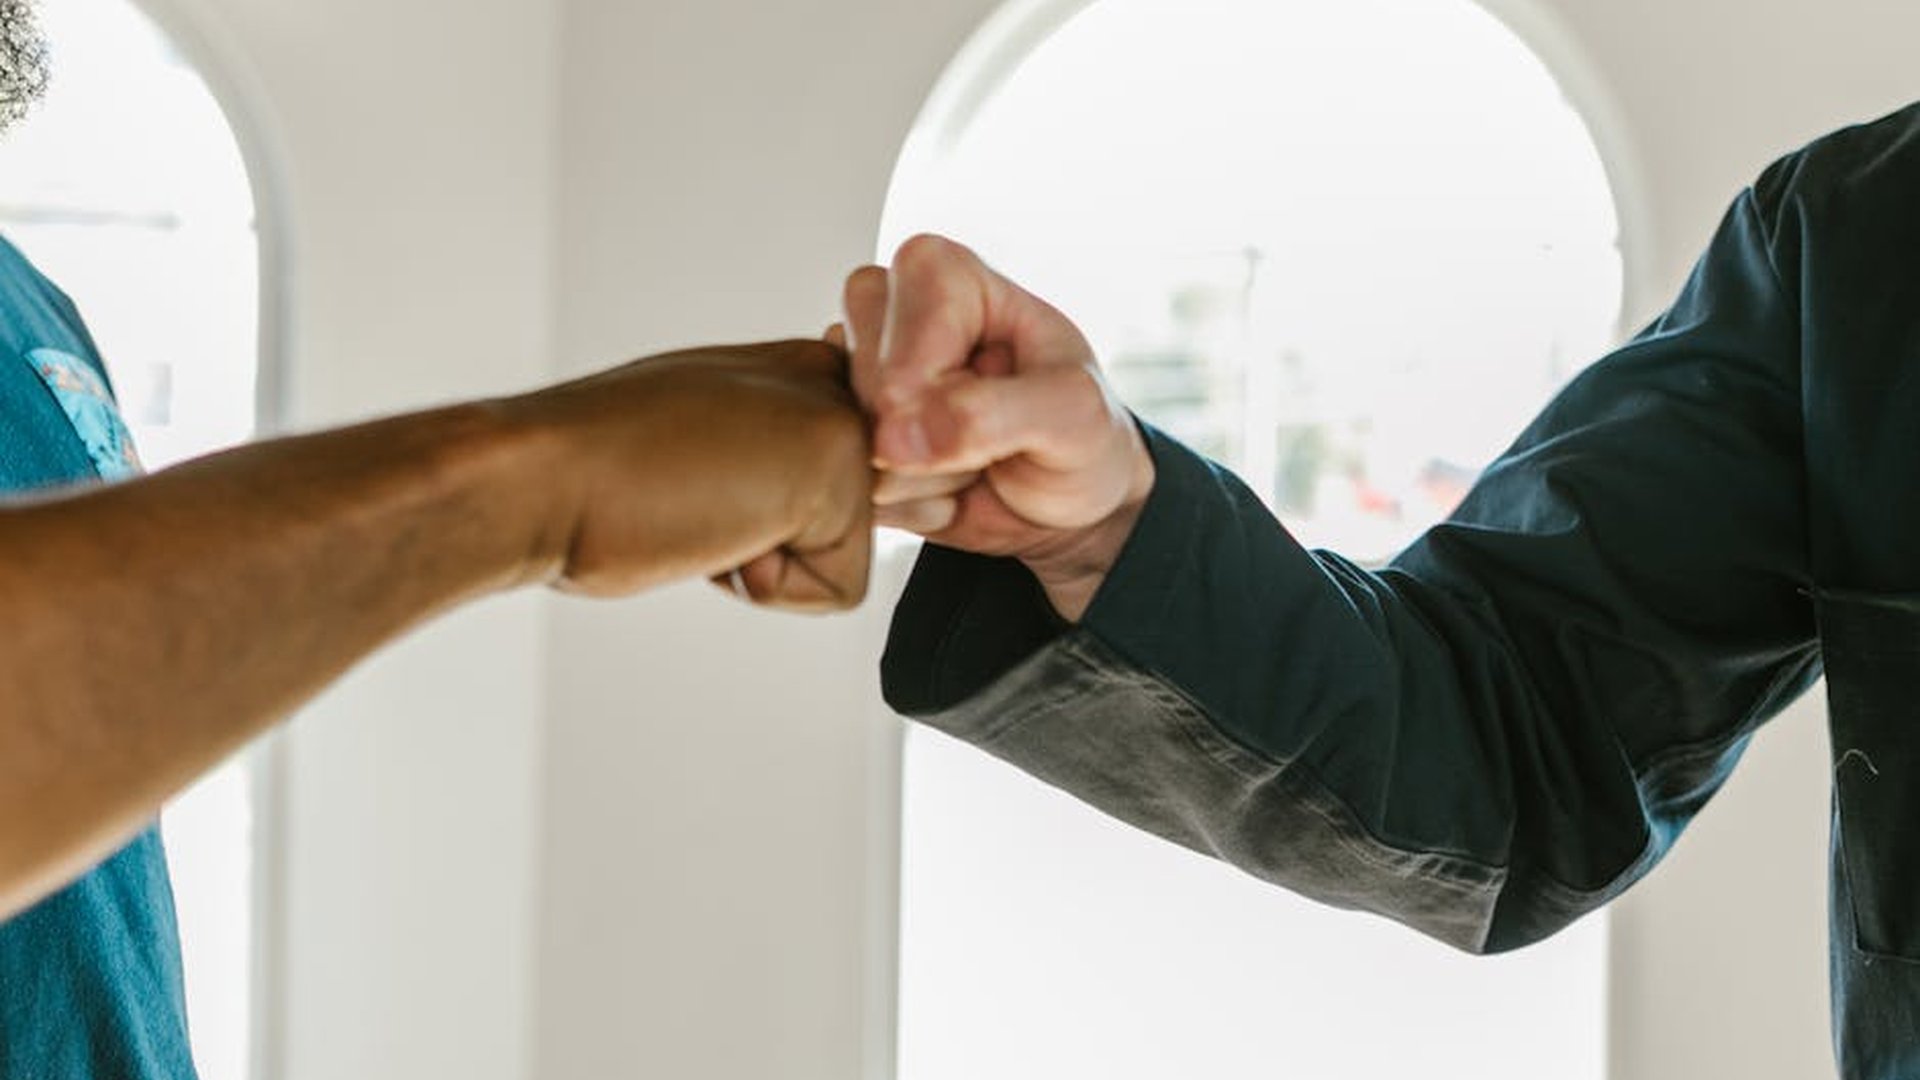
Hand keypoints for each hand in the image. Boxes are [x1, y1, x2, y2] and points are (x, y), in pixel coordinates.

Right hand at [502, 340, 872, 610]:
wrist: (539, 477)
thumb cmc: (594, 473)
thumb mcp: (698, 449)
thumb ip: (765, 457)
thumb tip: (814, 500)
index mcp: (794, 369)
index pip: (830, 493)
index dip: (764, 525)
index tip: (691, 480)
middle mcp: (825, 380)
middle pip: (844, 530)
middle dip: (772, 544)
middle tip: (692, 493)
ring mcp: (838, 415)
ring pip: (845, 558)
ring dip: (768, 568)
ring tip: (699, 506)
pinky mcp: (840, 466)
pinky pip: (842, 589)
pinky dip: (771, 589)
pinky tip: (713, 529)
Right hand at [839, 235, 1153, 619]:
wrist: (1073, 503)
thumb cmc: (1081, 436)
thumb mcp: (1072, 415)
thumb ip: (992, 414)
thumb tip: (897, 434)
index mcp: (944, 274)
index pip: (905, 349)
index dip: (951, 396)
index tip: (1007, 398)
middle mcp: (888, 312)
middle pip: (869, 395)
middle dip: (933, 442)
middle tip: (990, 435)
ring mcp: (860, 374)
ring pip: (852, 445)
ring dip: (921, 479)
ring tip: (972, 457)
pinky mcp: (848, 431)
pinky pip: (849, 487)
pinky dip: (904, 506)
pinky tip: (943, 486)